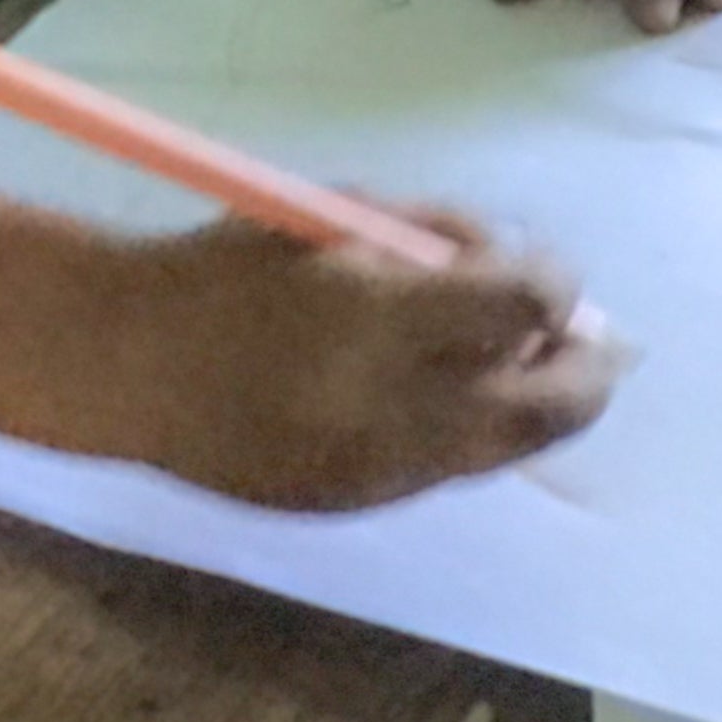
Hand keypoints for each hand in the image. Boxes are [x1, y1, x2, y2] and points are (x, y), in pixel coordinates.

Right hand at [109, 206, 615, 507]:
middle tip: (594, 342)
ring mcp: (379, 471)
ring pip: (502, 451)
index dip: (557, 285)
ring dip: (530, 405)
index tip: (550, 273)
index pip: (525, 305)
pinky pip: (442, 471)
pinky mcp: (355, 506)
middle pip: (547, 409)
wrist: (127, 364)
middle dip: (587, 372)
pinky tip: (450, 397)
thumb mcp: (339, 216)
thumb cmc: (232, 264)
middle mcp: (395, 407)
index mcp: (385, 315)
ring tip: (527, 366)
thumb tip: (519, 266)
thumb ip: (437, 240)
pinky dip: (467, 433)